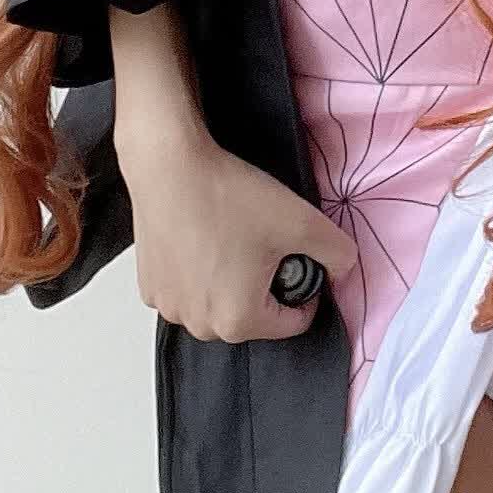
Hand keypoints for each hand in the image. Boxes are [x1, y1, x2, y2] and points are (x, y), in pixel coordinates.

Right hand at [117, 124, 358, 343]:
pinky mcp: (149, 286)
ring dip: (231, 281)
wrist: (169, 166)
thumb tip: (342, 270)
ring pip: (218, 303)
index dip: (306, 289)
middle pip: (253, 316)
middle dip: (265, 287)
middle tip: (264, 243)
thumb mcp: (303, 223)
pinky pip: (188, 290)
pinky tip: (203, 239)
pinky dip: (199, 273)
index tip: (296, 256)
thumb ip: (340, 255)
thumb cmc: (228, 197)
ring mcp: (169, 306)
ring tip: (232, 239)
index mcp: (238, 321)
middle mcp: (200, 325)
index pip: (293, 322)